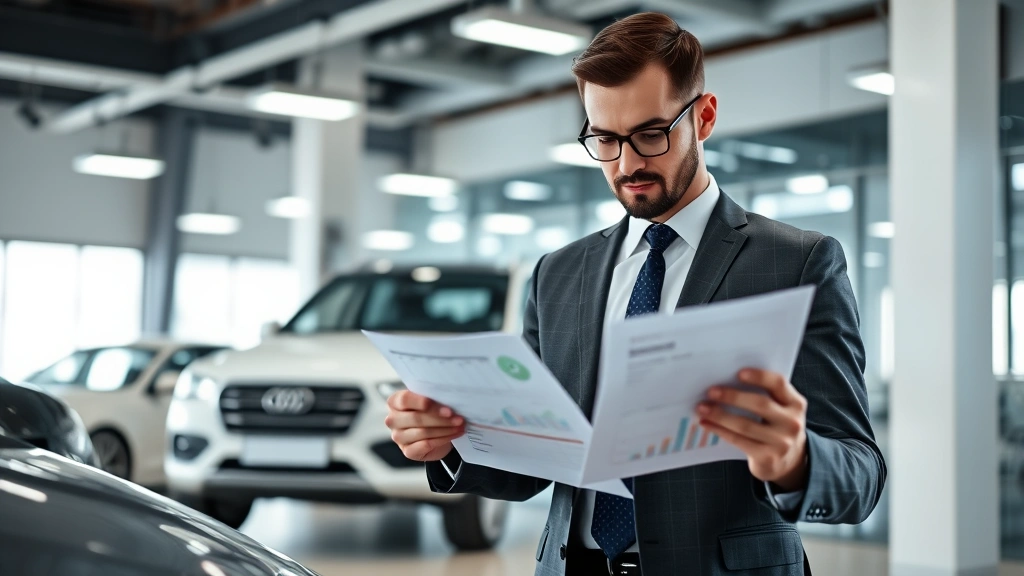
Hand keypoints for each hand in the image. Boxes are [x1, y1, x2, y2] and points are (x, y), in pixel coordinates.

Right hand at [384, 390, 465, 461]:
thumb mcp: (430, 401)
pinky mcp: (408, 451)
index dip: (424, 402)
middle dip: (440, 418)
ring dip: (445, 429)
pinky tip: (454, 434)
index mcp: (395, 402)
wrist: (434, 433)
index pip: (405, 400)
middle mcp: (393, 419)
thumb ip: (433, 397)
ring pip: (423, 432)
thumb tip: (449, 398)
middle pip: (416, 418)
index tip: (445, 408)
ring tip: (460, 425)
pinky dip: (443, 439)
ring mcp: (398, 437)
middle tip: (458, 418)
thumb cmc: (430, 412)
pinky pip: (426, 444)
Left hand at [697, 369, 808, 491]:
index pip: (779, 384)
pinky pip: (739, 441)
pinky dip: (720, 430)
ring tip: (702, 408)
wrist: (789, 461)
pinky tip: (706, 424)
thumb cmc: (776, 426)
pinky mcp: (768, 458)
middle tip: (711, 392)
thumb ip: (765, 395)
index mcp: (795, 403)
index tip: (738, 373)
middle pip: (760, 404)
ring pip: (745, 425)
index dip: (759, 376)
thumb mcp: (780, 410)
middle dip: (732, 397)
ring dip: (720, 415)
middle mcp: (792, 422)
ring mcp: (781, 442)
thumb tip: (726, 381)